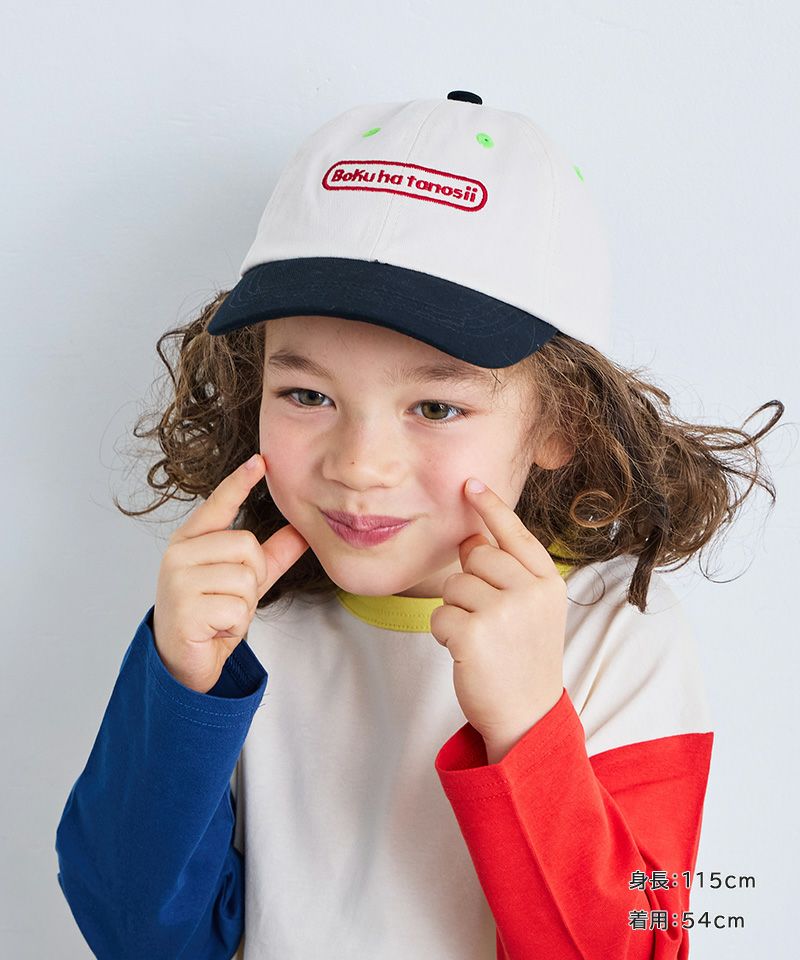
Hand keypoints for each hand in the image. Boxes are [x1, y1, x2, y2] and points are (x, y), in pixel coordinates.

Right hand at [153, 454, 308, 692]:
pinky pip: (236, 608)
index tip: (260, 461)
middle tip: (233, 597)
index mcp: (191, 539)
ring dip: (245, 605)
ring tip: (223, 613)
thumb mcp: (245, 580)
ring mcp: (178, 581)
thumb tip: (302, 531)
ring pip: (244, 579)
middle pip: (246, 545)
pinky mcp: (184, 609)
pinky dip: (236, 624)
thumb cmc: (211, 612)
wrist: (181, 659)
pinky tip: (216, 628)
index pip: (218, 504)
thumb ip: (271, 555)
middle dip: (254, 576)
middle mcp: (179, 554)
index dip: (239, 482)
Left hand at [429, 478, 567, 757]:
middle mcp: (530, 591)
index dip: (491, 507)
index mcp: (548, 582)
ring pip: (453, 585)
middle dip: (469, 584)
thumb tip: (470, 539)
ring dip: (455, 612)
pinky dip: (443, 633)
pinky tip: (465, 653)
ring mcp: (504, 611)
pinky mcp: (474, 633)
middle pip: (476, 557)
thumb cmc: (524, 661)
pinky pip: (438, 614)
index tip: (470, 484)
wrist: (527, 718)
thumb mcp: (531, 611)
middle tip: (486, 620)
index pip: (515, 534)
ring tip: (479, 639)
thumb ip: (508, 573)